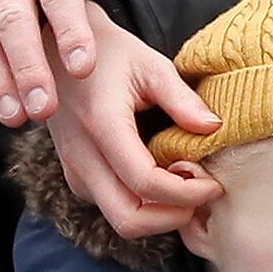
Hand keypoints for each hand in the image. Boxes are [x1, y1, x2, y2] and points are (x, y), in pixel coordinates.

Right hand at [36, 10, 223, 236]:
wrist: (57, 52)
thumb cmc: (109, 53)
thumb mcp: (149, 64)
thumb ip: (181, 98)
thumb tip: (214, 129)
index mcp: (101, 125)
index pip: (145, 183)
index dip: (187, 193)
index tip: (215, 183)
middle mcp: (81, 157)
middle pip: (129, 220)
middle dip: (173, 216)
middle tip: (202, 191)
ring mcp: (75, 171)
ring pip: (122, 220)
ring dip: (161, 214)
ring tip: (187, 182)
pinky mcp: (77, 177)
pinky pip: (114, 207)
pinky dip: (146, 206)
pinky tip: (166, 178)